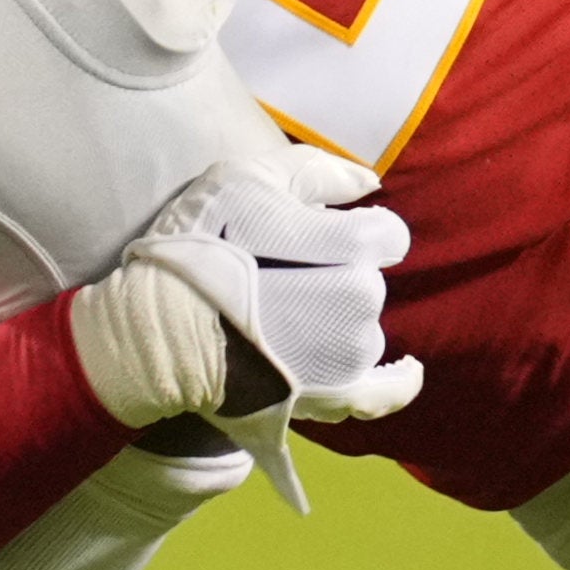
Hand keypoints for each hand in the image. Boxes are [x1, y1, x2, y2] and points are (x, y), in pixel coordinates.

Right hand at [66, 148, 419, 429]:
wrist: (160, 328)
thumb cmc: (201, 244)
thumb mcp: (250, 178)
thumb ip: (319, 172)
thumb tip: (370, 181)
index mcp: (353, 248)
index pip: (385, 234)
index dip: (350, 229)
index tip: (312, 236)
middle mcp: (363, 303)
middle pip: (368, 280)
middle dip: (337, 274)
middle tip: (281, 277)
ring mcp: (349, 356)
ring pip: (364, 328)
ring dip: (338, 320)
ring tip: (280, 319)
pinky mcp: (334, 398)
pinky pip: (384, 394)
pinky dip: (397, 384)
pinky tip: (408, 372)